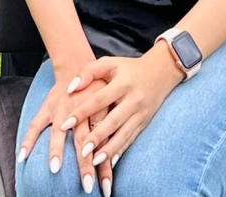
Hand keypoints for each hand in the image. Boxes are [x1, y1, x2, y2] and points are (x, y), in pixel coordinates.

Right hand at [17, 59, 113, 193]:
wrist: (79, 65)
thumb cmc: (98, 90)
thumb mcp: (109, 103)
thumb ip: (110, 128)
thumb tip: (116, 158)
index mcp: (97, 114)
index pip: (102, 145)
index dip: (105, 166)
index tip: (107, 186)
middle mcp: (79, 113)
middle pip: (83, 142)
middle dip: (85, 165)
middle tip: (87, 185)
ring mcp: (61, 110)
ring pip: (59, 132)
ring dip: (57, 151)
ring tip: (55, 169)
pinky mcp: (48, 108)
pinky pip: (36, 125)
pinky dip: (28, 140)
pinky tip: (22, 156)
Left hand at [65, 44, 184, 171]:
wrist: (159, 73)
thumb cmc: (128, 68)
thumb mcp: (110, 63)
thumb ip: (89, 71)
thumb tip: (70, 88)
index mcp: (123, 83)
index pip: (99, 99)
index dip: (82, 111)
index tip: (66, 123)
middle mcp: (133, 99)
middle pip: (113, 121)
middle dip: (97, 137)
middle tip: (82, 151)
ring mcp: (141, 113)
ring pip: (124, 134)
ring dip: (109, 149)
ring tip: (94, 162)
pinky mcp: (144, 123)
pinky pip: (131, 139)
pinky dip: (120, 151)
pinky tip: (110, 162)